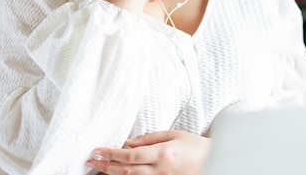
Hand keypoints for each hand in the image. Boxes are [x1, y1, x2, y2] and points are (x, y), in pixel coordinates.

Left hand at [86, 130, 210, 174]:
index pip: (130, 155)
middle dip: (106, 166)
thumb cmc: (196, 146)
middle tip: (91, 161)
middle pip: (126, 171)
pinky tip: (118, 174)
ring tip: (99, 168)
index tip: (97, 150)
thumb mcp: (174, 135)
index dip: (111, 154)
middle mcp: (160, 171)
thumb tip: (129, 142)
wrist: (214, 161)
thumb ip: (150, 138)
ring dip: (113, 174)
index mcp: (163, 154)